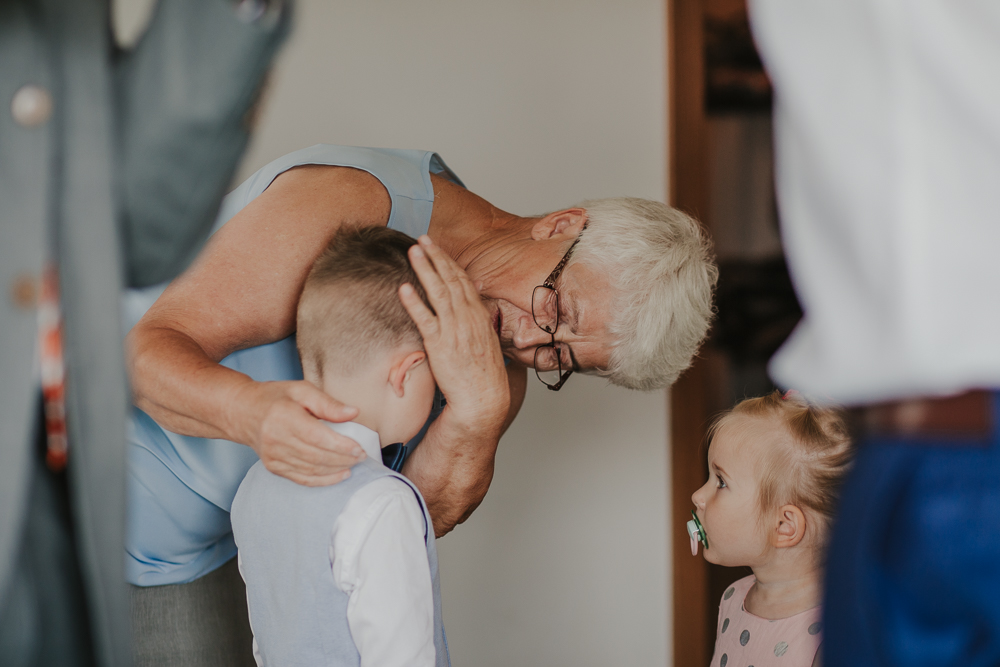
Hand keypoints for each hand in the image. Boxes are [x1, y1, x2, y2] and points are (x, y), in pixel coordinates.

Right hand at [229, 379, 364, 485]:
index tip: (359, 448)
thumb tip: (353, 413)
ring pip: (311, 469)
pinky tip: (339, 475)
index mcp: (283, 416)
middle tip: (362, 456)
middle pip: (316, 456)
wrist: (243, 412)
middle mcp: (276, 439)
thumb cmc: (275, 398)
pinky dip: (323, 480)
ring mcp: (273, 456)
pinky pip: (301, 478)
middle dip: (343, 459)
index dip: (341, 446)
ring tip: (354, 464)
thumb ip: (328, 403)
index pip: (317, 437)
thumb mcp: (301, 390)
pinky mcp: (273, 467)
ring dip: (336, 470)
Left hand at [399, 236, 509, 437]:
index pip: (463, 281)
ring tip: (413, 251)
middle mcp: (468, 319)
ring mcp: (454, 331)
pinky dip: (415, 303)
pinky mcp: (440, 346)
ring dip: (425, 270)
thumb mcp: (486, 340)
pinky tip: (404, 288)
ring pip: (439, 293)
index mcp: (479, 316)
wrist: (483, 399)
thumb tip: (476, 298)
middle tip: (422, 238)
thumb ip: (478, 318)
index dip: (448, 262)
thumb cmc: (483, 374)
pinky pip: (425, 320)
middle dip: (436, 257)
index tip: (436, 247)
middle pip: (451, 280)